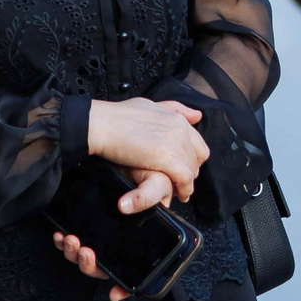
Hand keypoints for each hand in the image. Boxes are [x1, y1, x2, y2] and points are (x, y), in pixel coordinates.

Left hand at [52, 160, 181, 300]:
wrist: (112, 148)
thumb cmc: (141, 165)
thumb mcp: (155, 178)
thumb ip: (152, 195)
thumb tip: (134, 207)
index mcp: (139, 233)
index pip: (131, 269)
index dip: (124, 286)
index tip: (114, 293)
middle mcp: (118, 236)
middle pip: (103, 265)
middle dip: (90, 264)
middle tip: (85, 250)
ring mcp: (98, 231)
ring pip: (84, 256)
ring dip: (75, 253)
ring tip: (71, 239)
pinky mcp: (82, 223)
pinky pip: (71, 241)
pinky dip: (64, 241)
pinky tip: (61, 234)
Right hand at [86, 96, 206, 202]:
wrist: (102, 125)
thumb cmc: (118, 116)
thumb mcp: (151, 106)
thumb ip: (174, 110)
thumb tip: (196, 116)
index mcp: (177, 118)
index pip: (198, 143)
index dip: (193, 158)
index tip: (184, 167)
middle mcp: (180, 129)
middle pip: (197, 158)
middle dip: (190, 171)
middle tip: (180, 181)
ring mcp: (174, 143)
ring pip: (191, 169)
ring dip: (186, 182)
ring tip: (179, 191)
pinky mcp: (166, 158)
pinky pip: (184, 178)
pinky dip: (185, 188)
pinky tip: (180, 195)